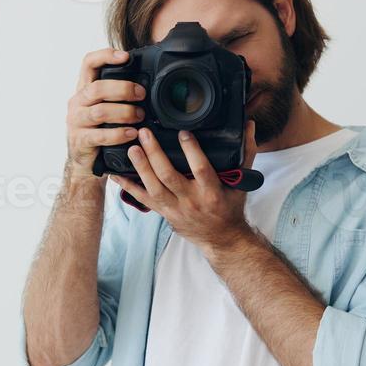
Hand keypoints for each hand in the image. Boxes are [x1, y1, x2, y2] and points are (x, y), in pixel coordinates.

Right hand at [65, 48, 146, 182]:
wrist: (85, 162)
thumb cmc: (100, 131)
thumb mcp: (106, 108)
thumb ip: (117, 95)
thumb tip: (146, 83)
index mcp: (84, 89)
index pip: (88, 63)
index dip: (105, 56)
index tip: (125, 56)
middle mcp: (77, 102)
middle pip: (97, 88)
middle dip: (123, 89)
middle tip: (141, 94)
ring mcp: (76, 121)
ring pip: (100, 112)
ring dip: (124, 113)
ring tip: (139, 116)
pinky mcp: (80, 140)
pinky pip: (100, 135)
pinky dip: (119, 134)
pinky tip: (131, 133)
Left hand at [110, 123, 258, 252]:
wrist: (221, 238)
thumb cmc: (230, 207)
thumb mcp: (242, 182)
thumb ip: (245, 153)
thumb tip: (249, 126)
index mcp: (212, 192)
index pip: (201, 169)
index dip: (192, 150)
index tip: (182, 132)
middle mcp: (191, 201)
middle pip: (169, 176)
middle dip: (155, 154)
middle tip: (144, 133)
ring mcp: (175, 209)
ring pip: (153, 187)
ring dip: (140, 167)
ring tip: (131, 148)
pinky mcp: (163, 213)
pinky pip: (142, 199)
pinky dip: (127, 186)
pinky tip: (115, 173)